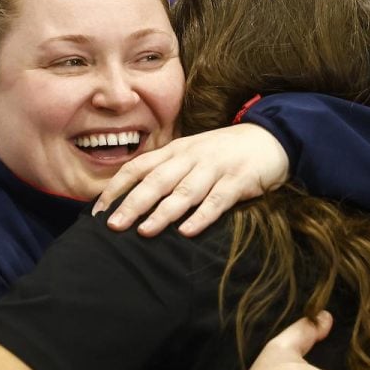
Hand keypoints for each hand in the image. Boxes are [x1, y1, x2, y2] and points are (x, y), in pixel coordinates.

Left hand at [93, 123, 288, 236]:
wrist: (271, 138)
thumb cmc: (224, 153)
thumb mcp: (191, 156)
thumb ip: (166, 172)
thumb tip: (134, 198)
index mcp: (175, 151)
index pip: (138, 168)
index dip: (116, 188)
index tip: (98, 211)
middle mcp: (190, 158)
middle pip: (156, 182)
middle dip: (133, 203)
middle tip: (113, 225)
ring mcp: (215, 168)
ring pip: (184, 192)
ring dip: (163, 213)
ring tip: (144, 231)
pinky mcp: (239, 180)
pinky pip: (217, 200)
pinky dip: (202, 216)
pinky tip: (187, 232)